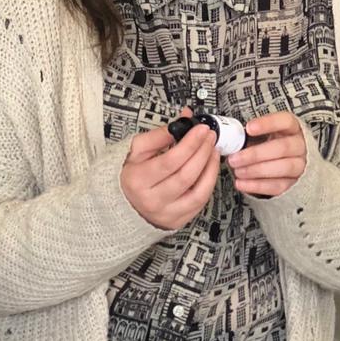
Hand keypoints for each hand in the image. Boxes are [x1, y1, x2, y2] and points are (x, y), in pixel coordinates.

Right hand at [120, 111, 219, 229]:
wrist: (126, 204)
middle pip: (186, 176)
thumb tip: (184, 120)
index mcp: (137, 181)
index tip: (201, 129)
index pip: (170, 161)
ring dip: (211, 169)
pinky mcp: (177, 221)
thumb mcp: (138, 150)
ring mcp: (166, 214)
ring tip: (213, 152)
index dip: (190, 144)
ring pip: (198, 193)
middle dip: (203, 152)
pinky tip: (209, 169)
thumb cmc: (133, 176)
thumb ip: (160, 134)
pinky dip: (209, 183)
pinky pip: (200, 202)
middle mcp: (151, 201)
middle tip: (210, 137)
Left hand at [227, 111, 307, 197]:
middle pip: (283, 148)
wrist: (279, 163)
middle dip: (256, 154)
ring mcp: (299, 165)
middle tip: (235, 158)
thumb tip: (229, 140)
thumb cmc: (267, 145)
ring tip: (238, 171)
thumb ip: (248, 136)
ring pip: (283, 167)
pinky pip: (277, 186)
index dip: (268, 124)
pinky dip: (257, 186)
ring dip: (256, 170)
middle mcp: (299, 145)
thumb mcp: (261, 135)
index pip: (285, 121)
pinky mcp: (293, 183)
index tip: (249, 128)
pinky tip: (242, 183)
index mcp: (292, 128)